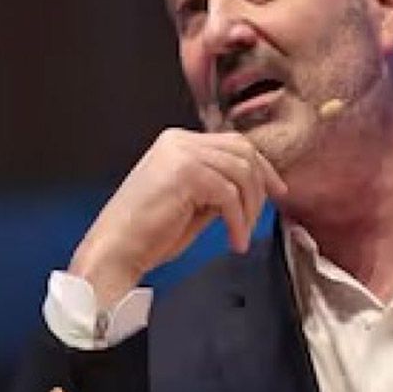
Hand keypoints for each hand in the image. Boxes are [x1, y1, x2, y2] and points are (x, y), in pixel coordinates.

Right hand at [68, 129, 287, 308]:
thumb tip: (253, 187)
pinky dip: (238, 221)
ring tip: (241, 234)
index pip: (233, 143)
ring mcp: (180, 153)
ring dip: (249, 208)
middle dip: (261, 184)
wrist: (115, 251)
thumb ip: (219, 187)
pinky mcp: (184, 173)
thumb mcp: (193, 203)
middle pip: (243, 150)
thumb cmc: (147, 235)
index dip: (262, 167)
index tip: (276, 190)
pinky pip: (229, 193)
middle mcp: (179, 141)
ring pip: (241, 171)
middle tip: (261, 215)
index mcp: (178, 143)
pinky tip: (234, 240)